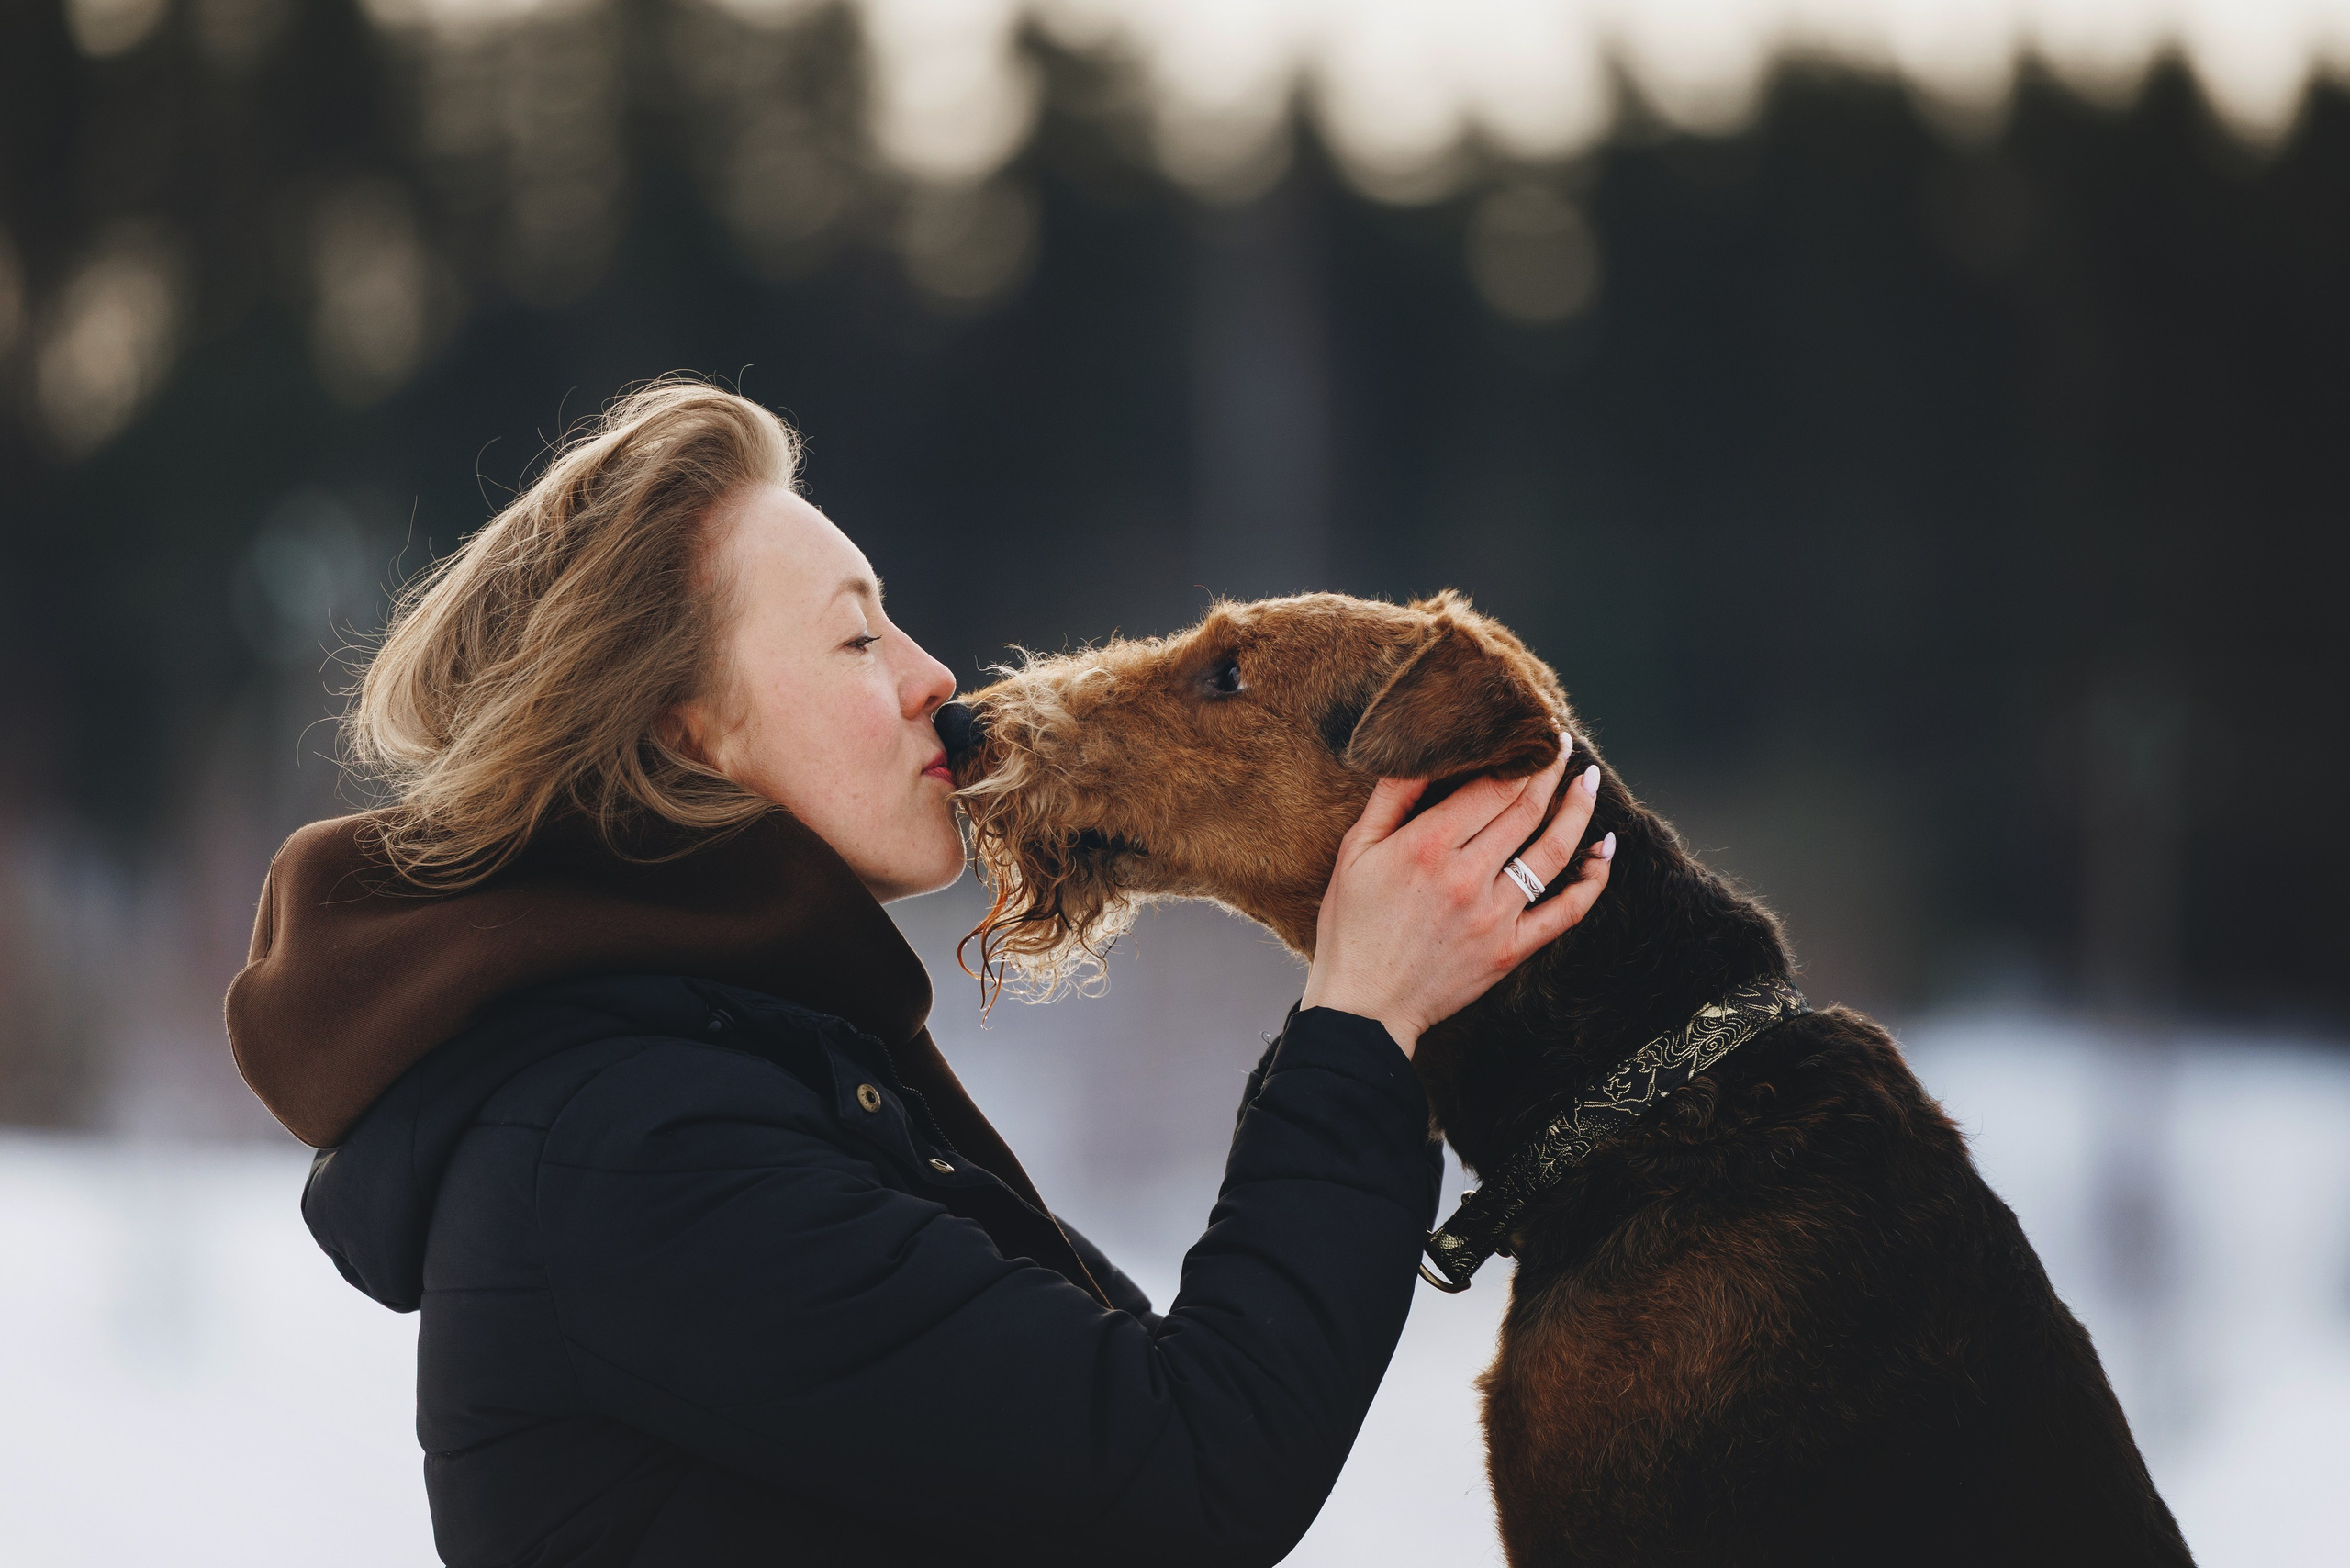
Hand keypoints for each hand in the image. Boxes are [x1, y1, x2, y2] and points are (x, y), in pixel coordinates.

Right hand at [1300, 744, 1613, 1056]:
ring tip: (1588, 784)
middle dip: (1551, 772)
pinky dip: (1591, 881)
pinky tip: (1604, 853)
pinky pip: (1565, 912)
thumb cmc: (1352, 927)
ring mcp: (1494, 916)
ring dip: (1578, 813)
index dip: (1518, 756)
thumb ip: (1390, 799)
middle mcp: (1467, 876)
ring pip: (1552, 853)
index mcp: (1427, 846)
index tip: (1533, 735)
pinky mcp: (1510, 951)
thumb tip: (1420, 752)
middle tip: (1565, 747)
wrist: (1364, 1006)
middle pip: (1525, 810)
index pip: (1490, 787)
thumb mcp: (1354, 852)